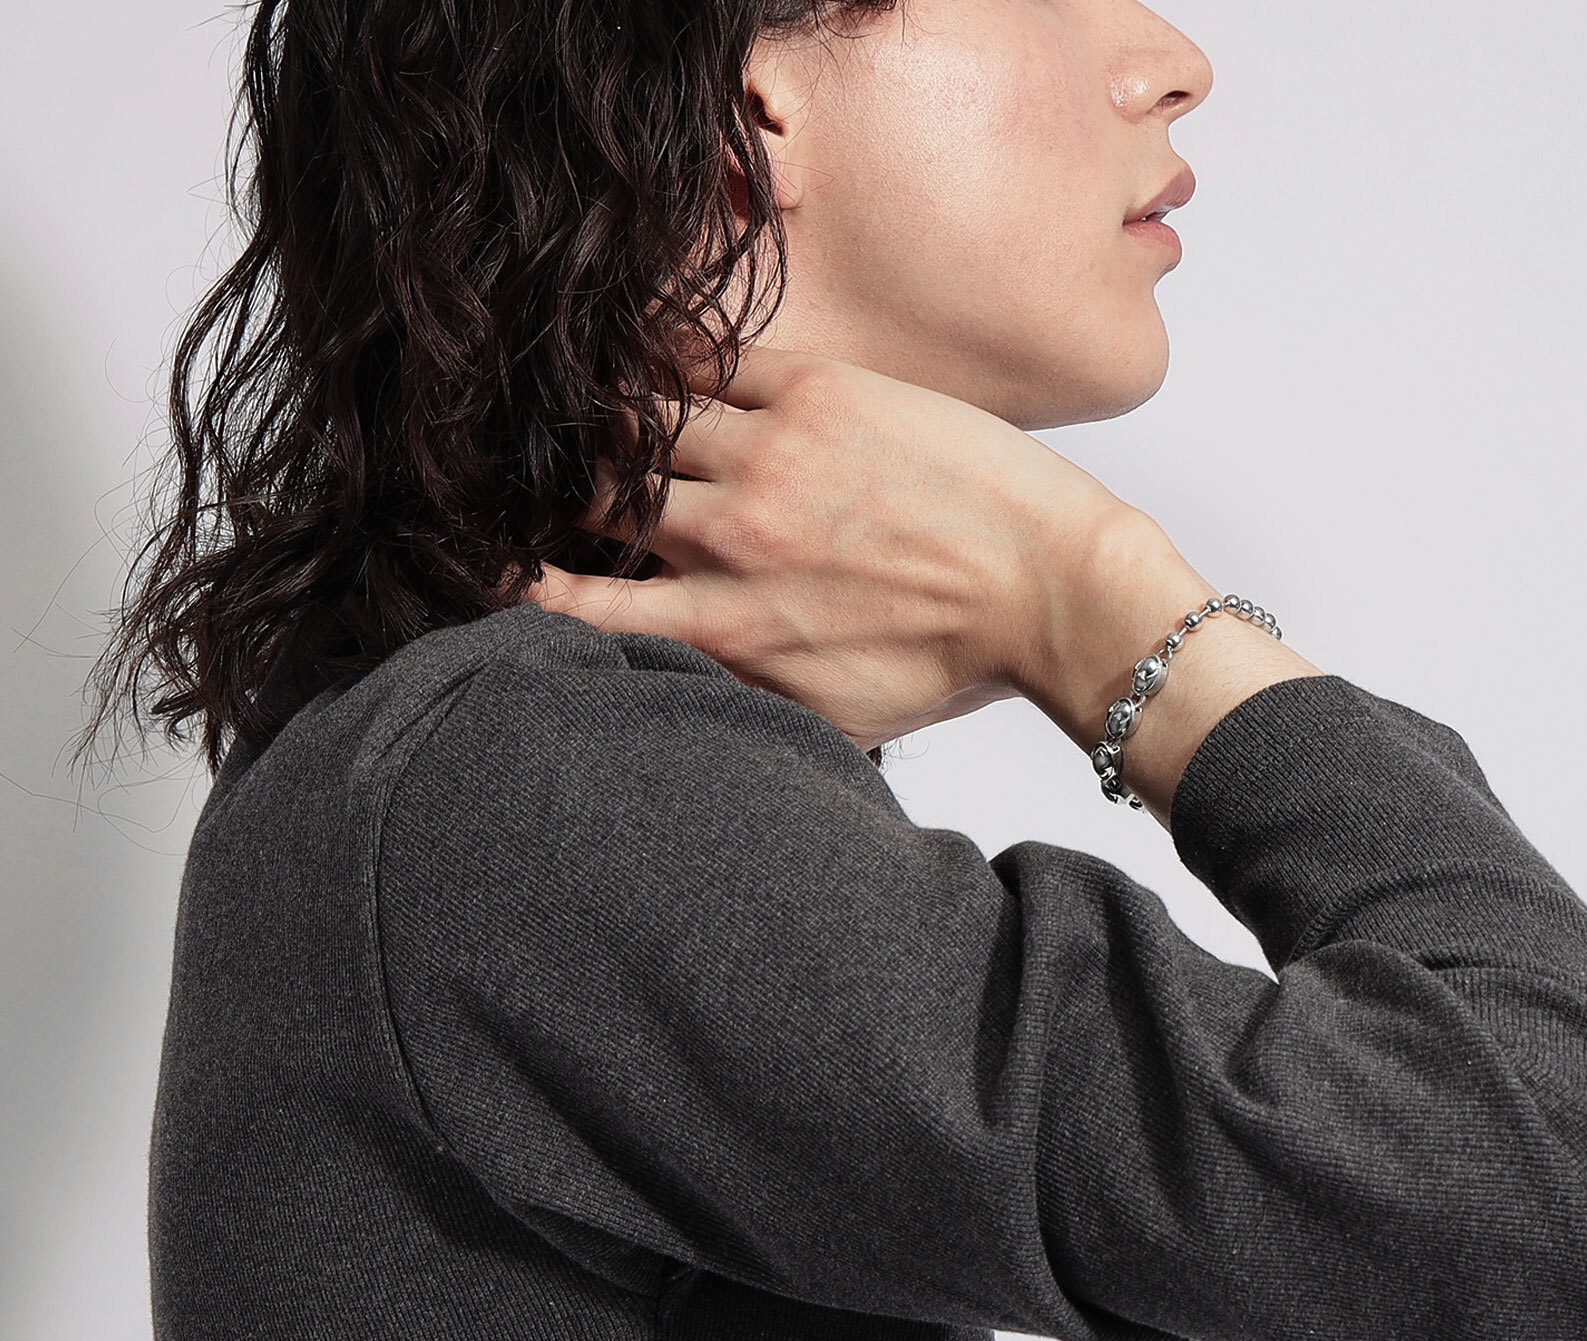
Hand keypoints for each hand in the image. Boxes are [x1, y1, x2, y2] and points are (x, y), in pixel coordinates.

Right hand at [530, 347, 1187, 750]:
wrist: (1056, 595)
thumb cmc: (954, 665)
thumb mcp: (835, 719)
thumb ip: (745, 697)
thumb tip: (682, 690)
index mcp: (728, 632)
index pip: (581, 609)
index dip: (521, 589)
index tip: (496, 573)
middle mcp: (729, 543)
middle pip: (597, 498)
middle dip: (558, 485)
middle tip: (536, 466)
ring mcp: (767, 460)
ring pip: (638, 419)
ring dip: (604, 411)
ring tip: (579, 401)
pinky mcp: (813, 392)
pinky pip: (702, 356)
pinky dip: (658, 351)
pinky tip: (631, 341)